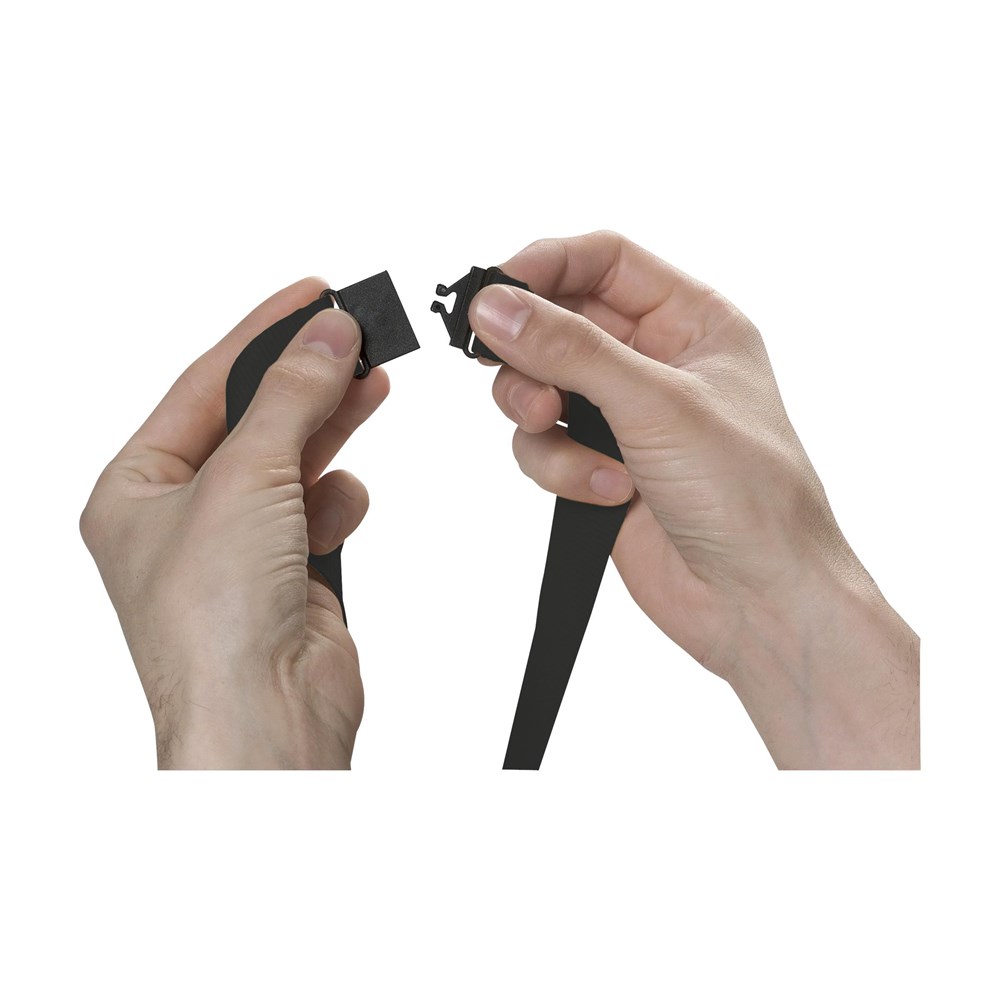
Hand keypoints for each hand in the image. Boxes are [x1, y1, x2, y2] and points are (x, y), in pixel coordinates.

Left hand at [80, 277, 389, 767]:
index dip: (259, 333)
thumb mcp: (244, 480)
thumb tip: (327, 334)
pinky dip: (338, 502)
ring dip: (330, 429)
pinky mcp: (289, 571)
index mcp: (136, 489)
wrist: (267, 721)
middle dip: (304, 377)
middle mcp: (183, 516)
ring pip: (294, 459)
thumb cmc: (214, 625)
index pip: (203, 385)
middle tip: (354, 330)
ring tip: (372, 383)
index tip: (312, 294)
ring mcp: (239, 545)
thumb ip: (290, 398)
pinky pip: (321, 509)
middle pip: (253, 418)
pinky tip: (342, 510)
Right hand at [469, 231, 918, 768]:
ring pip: (538, 387)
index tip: (492, 293)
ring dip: (540, 419)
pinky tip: (606, 492)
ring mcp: (624, 418)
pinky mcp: (598, 467)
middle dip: (532, 357)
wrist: (761, 602)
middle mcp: (655, 363)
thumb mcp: (659, 405)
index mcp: (692, 322)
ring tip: (577, 450)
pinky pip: (544, 446)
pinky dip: (561, 470)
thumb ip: (571, 350)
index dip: (544, 267)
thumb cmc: (754, 499)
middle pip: (558, 323)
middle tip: (529, 389)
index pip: (602, 262)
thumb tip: (497, 306)